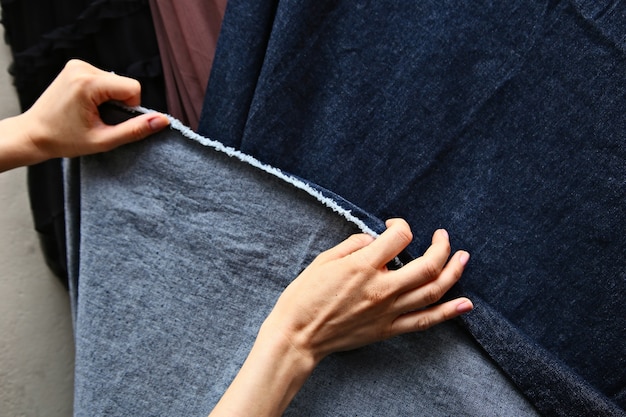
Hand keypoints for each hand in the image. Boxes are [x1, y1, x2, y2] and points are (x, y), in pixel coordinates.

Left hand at [21, 59, 169, 160]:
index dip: (130, 108)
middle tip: (98, 119)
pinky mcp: (75, 66)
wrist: (34, 134)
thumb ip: (135, 130)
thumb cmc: (65, 140)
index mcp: (88, 83)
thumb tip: (162, 120)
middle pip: (124, 84)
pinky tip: (86, 105)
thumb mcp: (104, 140)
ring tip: (90, 113)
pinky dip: (102, 93)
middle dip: (118, 103)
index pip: (133, 88)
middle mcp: (82, 67)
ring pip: (115, 81)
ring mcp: (77, 65)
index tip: (111, 120)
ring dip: (110, 99)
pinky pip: (104, 78)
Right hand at [263, 218, 472, 363]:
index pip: (399, 238)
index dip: (401, 226)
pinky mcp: (388, 329)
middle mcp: (381, 288)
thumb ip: (353, 245)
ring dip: (454, 272)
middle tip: (442, 236)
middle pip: (427, 265)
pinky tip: (466, 303)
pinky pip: (425, 320)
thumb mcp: (323, 260)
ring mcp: (388, 311)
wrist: (298, 336)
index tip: (394, 227)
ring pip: (433, 291)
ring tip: (464, 257)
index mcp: (363, 266)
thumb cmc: (304, 296)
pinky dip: (448, 312)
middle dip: (441, 246)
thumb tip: (375, 240)